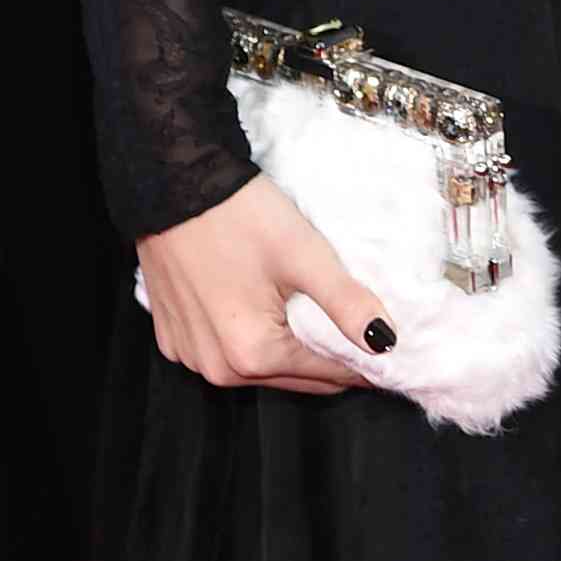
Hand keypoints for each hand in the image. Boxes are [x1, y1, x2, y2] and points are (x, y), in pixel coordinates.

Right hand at [137, 173, 395, 396]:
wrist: (174, 184)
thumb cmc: (240, 216)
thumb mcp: (304, 254)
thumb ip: (346, 303)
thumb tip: (385, 341)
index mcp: (253, 354)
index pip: (326, 375)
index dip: (363, 364)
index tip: (388, 352)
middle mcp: (217, 369)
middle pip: (293, 377)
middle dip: (329, 362)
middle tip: (360, 337)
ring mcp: (190, 357)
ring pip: (258, 371)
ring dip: (288, 354)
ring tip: (317, 323)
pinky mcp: (172, 340)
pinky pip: (223, 355)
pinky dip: (249, 343)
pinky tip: (266, 315)